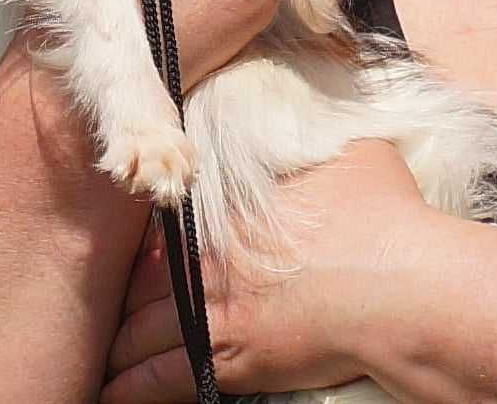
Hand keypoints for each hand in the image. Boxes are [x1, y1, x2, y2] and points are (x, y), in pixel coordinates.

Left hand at [101, 140, 428, 402]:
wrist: (398, 286)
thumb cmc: (380, 216)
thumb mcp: (346, 152)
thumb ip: (313, 139)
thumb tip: (313, 120)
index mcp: (226, 209)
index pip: (162, 225)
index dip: (145, 244)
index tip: (137, 253)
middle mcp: (206, 260)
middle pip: (140, 281)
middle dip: (119, 297)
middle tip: (101, 307)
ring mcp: (213, 314)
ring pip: (139, 331)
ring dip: (116, 343)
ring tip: (98, 354)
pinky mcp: (231, 362)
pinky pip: (159, 379)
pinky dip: (130, 387)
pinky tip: (110, 390)